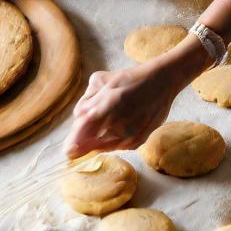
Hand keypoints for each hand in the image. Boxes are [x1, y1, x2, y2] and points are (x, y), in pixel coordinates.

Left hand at [64, 36, 211, 158]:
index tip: (67, 152)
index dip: (74, 143)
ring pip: (104, 145)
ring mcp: (131, 133)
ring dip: (98, 140)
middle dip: (84, 141)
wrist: (162, 81)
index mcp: (108, 103)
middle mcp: (120, 121)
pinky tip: (117, 126)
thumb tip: (79, 120)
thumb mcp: (102, 80)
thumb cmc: (129, 78)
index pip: (83, 130)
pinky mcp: (139, 140)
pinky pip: (118, 145)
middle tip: (81, 138)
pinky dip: (112, 140)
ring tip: (108, 121)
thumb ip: (87, 101)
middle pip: (92, 142)